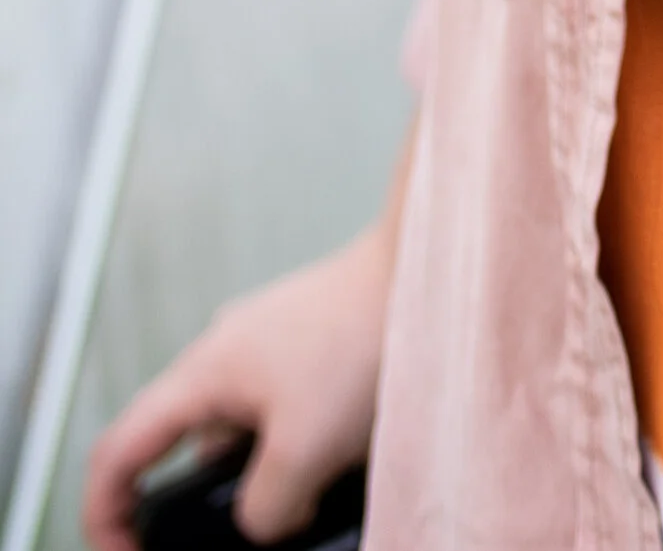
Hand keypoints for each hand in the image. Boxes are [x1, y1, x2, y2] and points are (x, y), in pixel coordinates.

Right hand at [81, 218, 390, 548]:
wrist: (431, 266)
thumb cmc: (365, 336)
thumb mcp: (303, 452)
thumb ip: (264, 510)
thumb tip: (266, 525)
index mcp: (201, 375)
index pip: (116, 453)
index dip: (104, 517)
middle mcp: (225, 356)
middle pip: (186, 450)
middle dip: (212, 504)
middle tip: (252, 533)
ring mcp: (270, 348)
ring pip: (248, 438)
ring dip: (271, 477)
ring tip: (320, 492)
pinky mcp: (314, 348)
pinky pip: (290, 417)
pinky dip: (306, 449)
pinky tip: (348, 462)